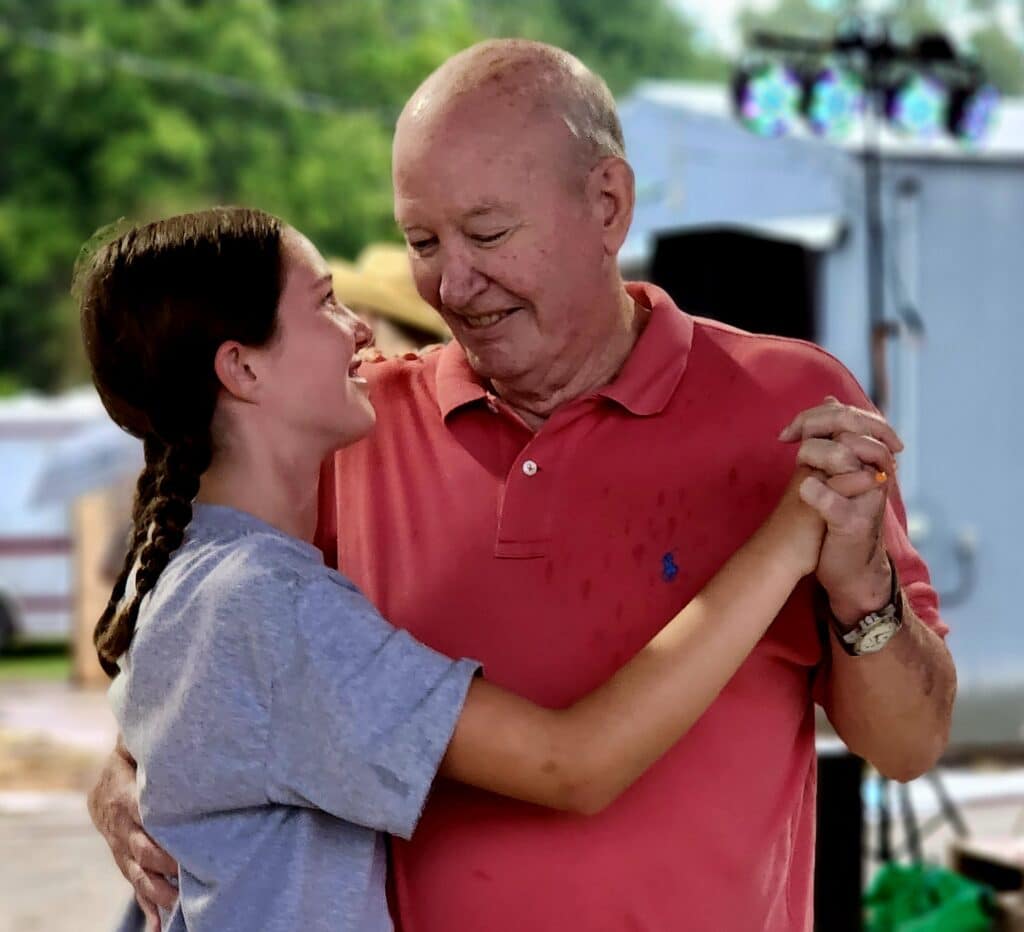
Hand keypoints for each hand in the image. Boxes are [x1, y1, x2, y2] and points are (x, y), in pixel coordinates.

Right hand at [87, 740, 177, 930]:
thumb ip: (153, 745)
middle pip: (141, 849)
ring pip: (136, 872)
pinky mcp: (123, 857)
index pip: (143, 815)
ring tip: (177, 908)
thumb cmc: (137, 753)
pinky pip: (134, 882)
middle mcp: (117, 824)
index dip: (163, 831)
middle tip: (190, 878)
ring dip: (156, 892)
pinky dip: (146, 904)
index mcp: (123, 794)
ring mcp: (118, 844)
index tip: (187, 844)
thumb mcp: (138, 745)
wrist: (110, 772)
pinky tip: (159, 925)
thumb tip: (175, 728)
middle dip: (165, 865)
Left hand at [779, 396, 901, 622]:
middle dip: (813, 426)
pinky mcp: (855, 523)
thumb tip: (830, 399)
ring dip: (814, 455)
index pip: (848, 415)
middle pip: (847, 428)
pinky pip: (836, 501)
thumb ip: (835, 436)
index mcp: (872, 455)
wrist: (850, 566)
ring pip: (842, 456)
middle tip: (789, 438)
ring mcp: (868, 496)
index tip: (786, 432)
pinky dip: (818, 494)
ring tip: (801, 469)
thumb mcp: (837, 470)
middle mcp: (876, 471)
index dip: (814, 415)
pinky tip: (805, 490)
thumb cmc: (839, 514)